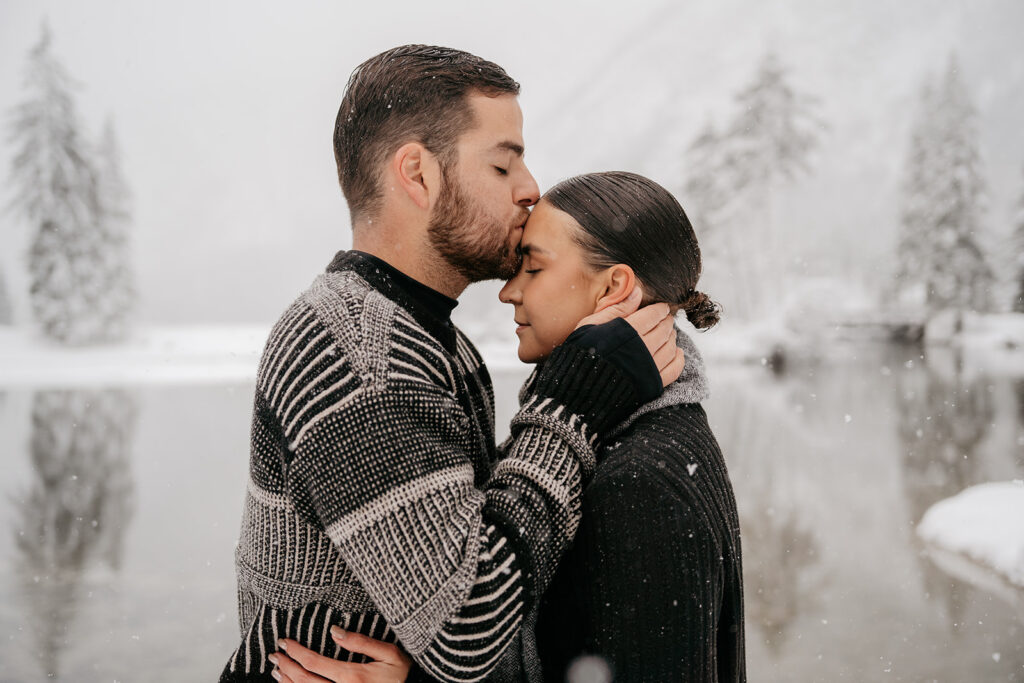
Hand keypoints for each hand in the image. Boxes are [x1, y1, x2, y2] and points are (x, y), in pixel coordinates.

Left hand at [268, 627, 411, 682]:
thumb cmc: (402, 675)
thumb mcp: (389, 653)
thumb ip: (361, 642)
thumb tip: (335, 630)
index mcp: (352, 676)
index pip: (314, 663)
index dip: (295, 651)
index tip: (284, 641)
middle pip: (304, 680)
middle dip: (286, 666)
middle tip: (274, 654)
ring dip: (287, 682)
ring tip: (277, 670)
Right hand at [576, 286, 684, 386]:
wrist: (577, 389)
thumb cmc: (580, 353)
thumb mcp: (591, 325)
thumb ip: (616, 308)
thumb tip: (637, 292)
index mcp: (628, 331)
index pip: (653, 315)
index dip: (659, 309)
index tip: (660, 307)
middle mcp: (643, 349)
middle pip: (664, 330)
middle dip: (666, 322)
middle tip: (664, 319)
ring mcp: (649, 368)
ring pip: (671, 347)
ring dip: (672, 338)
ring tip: (667, 333)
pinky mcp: (652, 385)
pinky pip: (674, 369)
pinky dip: (678, 358)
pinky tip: (676, 352)